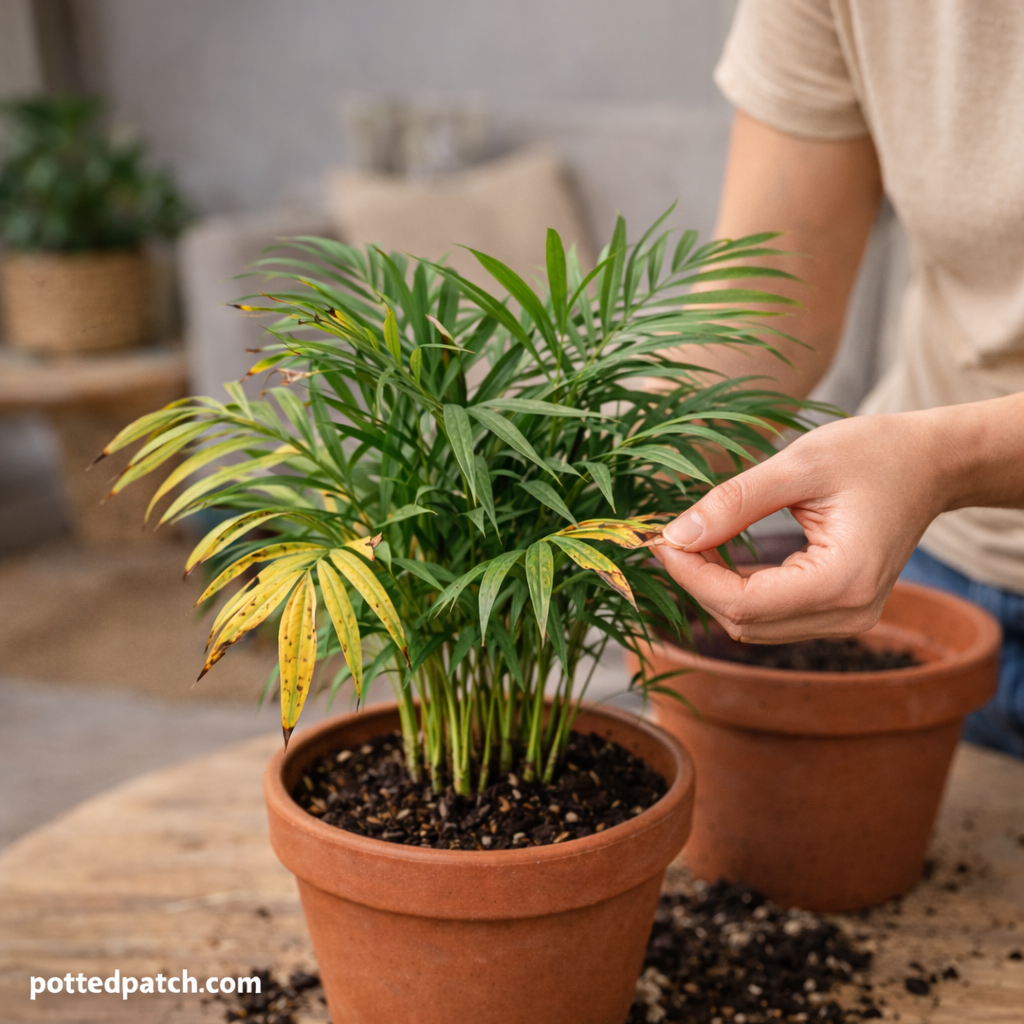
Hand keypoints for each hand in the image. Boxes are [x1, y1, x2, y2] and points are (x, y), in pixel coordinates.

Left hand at [652, 411, 950, 641]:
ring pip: (752, 626)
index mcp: (844, 581)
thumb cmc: (873, 453)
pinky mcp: (837, 612)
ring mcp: (846, 620)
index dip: (692, 576)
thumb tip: (676, 533)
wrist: (930, 464)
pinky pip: (770, 616)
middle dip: (697, 582)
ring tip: (693, 539)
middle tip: (671, 535)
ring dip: (713, 588)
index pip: (743, 604)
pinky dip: (736, 589)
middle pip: (743, 623)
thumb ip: (735, 501)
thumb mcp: (799, 463)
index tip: (661, 538)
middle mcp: (848, 615)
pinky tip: (720, 552)